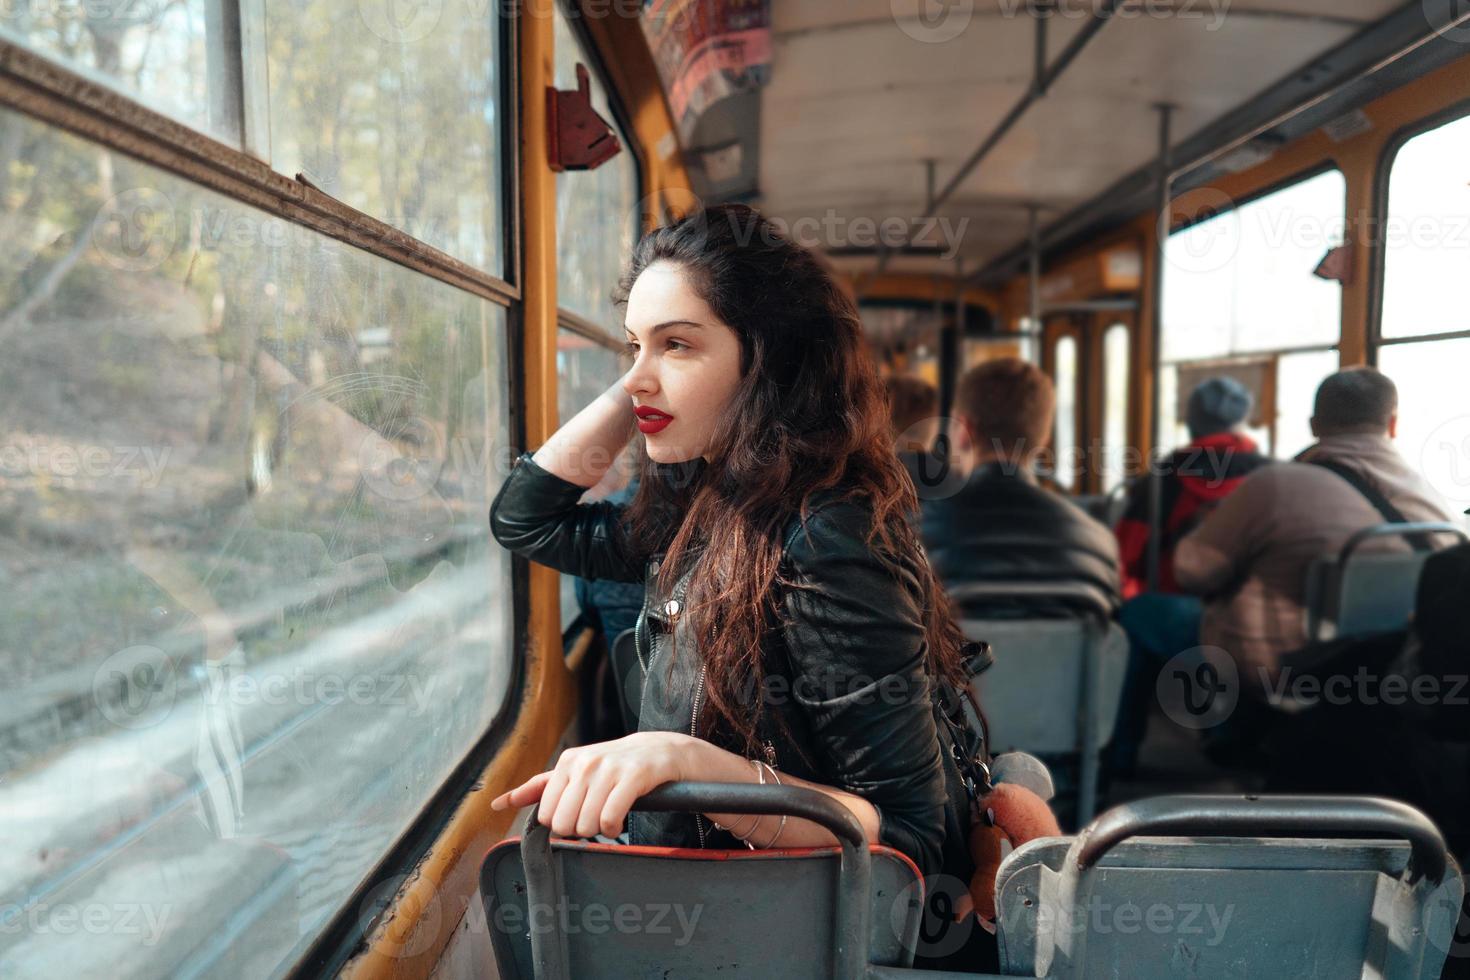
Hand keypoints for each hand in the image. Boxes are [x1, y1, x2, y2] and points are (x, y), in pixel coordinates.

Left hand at [490, 732, 701, 838]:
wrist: (665, 751)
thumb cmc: (617, 766)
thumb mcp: (577, 771)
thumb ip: (539, 787)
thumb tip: (499, 802)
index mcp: (568, 762)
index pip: (545, 814)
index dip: (561, 825)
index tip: (578, 815)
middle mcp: (586, 762)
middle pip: (563, 823)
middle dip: (579, 830)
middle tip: (595, 818)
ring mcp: (610, 768)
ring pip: (585, 824)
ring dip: (599, 831)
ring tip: (610, 819)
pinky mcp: (635, 776)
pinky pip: (610, 818)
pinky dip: (613, 829)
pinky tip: (619, 822)